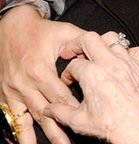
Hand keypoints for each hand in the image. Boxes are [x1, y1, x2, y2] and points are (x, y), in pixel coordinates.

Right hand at [0, 5, 84, 143]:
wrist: (10, 27)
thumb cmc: (40, 30)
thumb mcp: (64, 32)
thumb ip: (84, 43)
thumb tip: (106, 45)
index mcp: (40, 70)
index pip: (60, 95)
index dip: (74, 107)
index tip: (88, 118)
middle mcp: (25, 83)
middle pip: (47, 111)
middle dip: (60, 129)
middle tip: (71, 143)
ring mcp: (14, 91)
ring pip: (30, 119)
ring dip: (43, 135)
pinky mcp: (6, 96)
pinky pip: (13, 118)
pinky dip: (19, 134)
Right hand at [44, 32, 138, 143]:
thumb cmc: (112, 127)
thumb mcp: (79, 121)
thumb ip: (60, 111)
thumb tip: (48, 108)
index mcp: (92, 74)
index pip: (73, 64)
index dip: (67, 73)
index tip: (69, 80)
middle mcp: (110, 63)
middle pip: (89, 39)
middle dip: (78, 44)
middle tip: (74, 52)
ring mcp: (128, 63)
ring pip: (114, 40)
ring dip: (103, 45)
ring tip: (98, 55)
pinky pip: (135, 50)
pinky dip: (127, 53)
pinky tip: (121, 62)